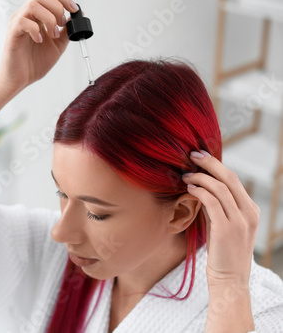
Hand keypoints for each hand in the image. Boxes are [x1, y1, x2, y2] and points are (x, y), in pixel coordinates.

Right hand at [0, 0, 76, 94]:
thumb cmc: (33, 63)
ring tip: (52, 34)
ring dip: (48, 18)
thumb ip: (66, 31)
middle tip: (62, 24)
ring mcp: (17, 23)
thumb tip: (78, 16)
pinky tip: (39, 40)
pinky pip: (23, 22)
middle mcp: (26, 17)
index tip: (73, 9)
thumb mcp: (57, 45)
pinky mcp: (12, 33)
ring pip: (33, 5)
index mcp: (36, 17)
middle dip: (57, 8)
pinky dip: (35, 29)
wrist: (20, 79)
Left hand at [181, 149, 259, 287]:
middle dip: (209, 163)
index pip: (234, 180)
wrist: (229, 280)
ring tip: (185, 175)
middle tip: (191, 155)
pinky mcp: (226, 229)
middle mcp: (248, 212)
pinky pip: (212, 202)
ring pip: (220, 188)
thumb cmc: (222, 252)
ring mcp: (240, 221)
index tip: (200, 157)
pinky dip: (200, 192)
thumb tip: (200, 186)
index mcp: (250, 210)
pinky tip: (189, 188)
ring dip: (200, 178)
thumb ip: (216, 206)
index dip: (216, 165)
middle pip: (230, 178)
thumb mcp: (222, 224)